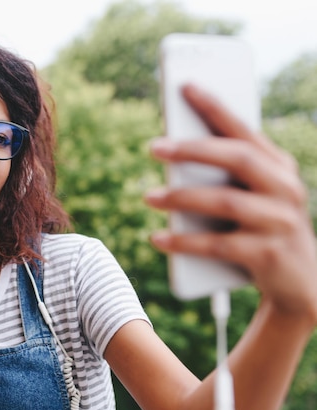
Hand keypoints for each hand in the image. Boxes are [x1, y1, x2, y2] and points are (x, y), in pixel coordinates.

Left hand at [145, 84, 316, 322]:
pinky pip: (218, 244)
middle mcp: (285, 188)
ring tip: (147, 196)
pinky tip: (158, 238)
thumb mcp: (250, 197)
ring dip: (181, 197)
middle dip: (193, 148)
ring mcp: (281, 222)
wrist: (300, 284)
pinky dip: (183, 241)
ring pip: (225, 201)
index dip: (215, 106)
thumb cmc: (261, 229)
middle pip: (238, 158)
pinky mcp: (269, 255)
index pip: (244, 130)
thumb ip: (223, 176)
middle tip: (153, 146)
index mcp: (279, 167)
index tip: (184, 86)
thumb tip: (171, 152)